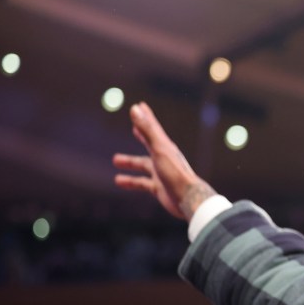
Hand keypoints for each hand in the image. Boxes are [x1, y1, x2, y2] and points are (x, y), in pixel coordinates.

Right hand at [113, 102, 215, 220]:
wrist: (188, 199)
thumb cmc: (175, 172)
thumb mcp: (158, 149)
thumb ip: (147, 129)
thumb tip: (135, 108)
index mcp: (165, 147)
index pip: (153, 128)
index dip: (146, 117)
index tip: (140, 106)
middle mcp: (164, 158)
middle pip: (150, 144)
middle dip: (141, 136)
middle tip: (133, 129)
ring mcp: (162, 173)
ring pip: (143, 166)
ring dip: (130, 163)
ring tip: (115, 161)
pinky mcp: (159, 188)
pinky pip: (142, 183)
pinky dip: (131, 182)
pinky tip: (120, 182)